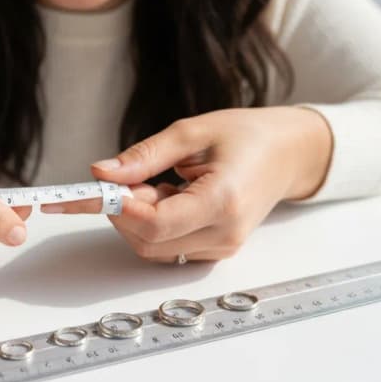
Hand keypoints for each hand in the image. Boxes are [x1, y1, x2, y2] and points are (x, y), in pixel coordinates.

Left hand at [41, 107, 331, 262]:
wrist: (288, 153)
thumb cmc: (247, 136)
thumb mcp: (192, 132)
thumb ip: (144, 155)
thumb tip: (101, 173)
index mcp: (223, 200)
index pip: (155, 224)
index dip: (117, 208)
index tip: (92, 188)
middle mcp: (224, 233)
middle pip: (149, 242)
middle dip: (123, 212)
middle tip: (124, 176)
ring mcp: (222, 246)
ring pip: (155, 248)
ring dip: (138, 218)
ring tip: (156, 180)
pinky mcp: (217, 250)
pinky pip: (169, 246)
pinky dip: (154, 224)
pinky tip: (169, 195)